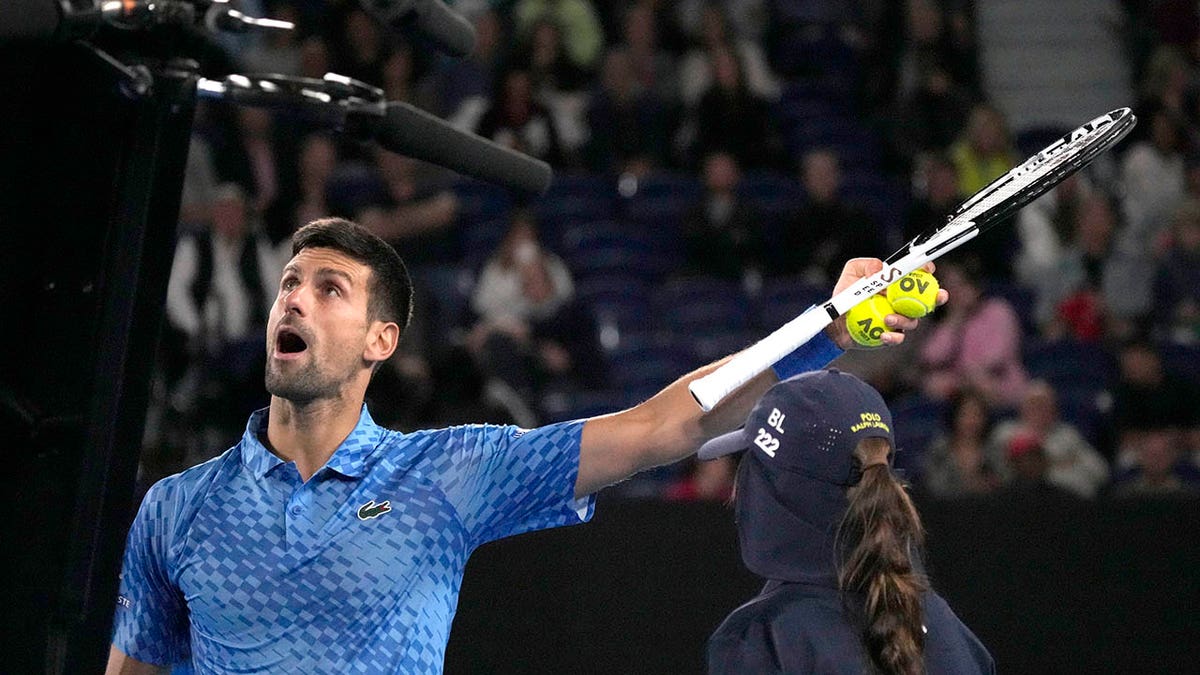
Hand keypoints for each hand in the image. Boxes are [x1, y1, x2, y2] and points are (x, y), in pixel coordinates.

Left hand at [825, 258, 949, 349]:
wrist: (835, 320)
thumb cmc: (846, 293)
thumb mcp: (852, 273)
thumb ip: (866, 265)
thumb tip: (880, 269)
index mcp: (896, 283)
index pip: (918, 275)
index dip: (927, 271)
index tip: (927, 271)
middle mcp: (902, 300)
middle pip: (927, 299)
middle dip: (936, 297)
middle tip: (936, 296)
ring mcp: (899, 318)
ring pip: (913, 320)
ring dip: (904, 320)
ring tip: (888, 319)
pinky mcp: (892, 335)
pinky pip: (898, 338)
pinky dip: (893, 337)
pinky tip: (884, 335)